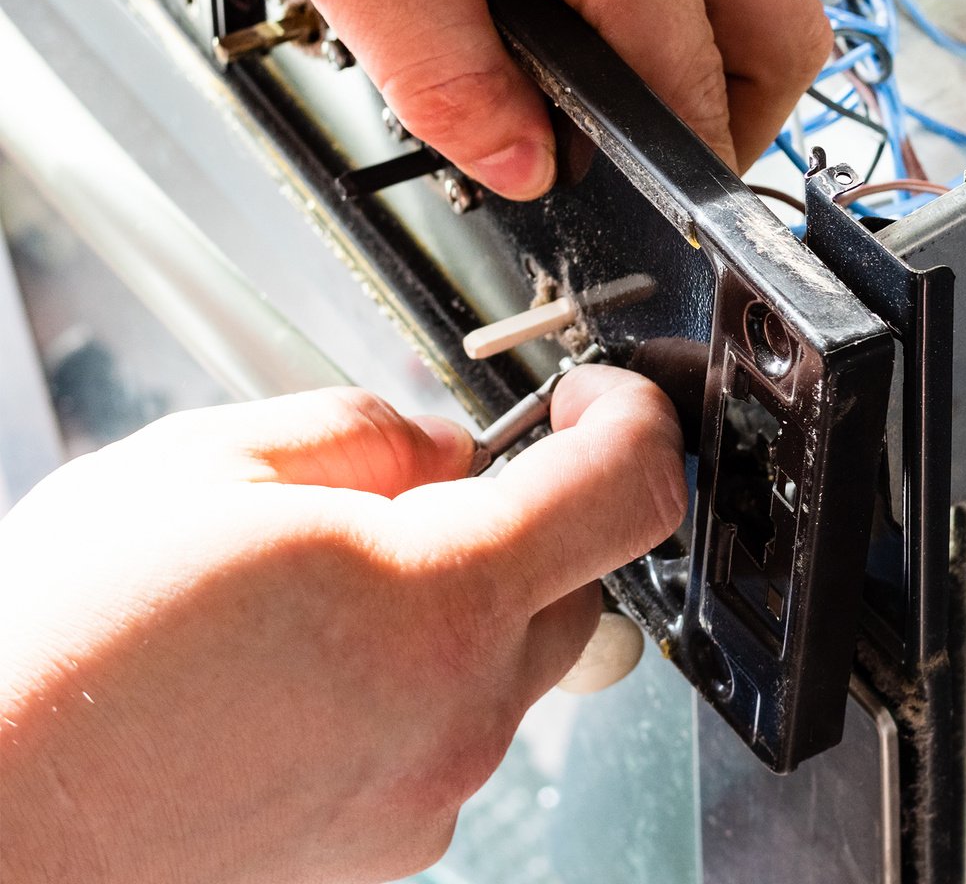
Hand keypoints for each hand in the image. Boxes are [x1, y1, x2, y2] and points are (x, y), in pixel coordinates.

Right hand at [0, 366, 684, 883]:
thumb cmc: (60, 650)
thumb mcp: (209, 463)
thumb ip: (368, 435)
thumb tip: (451, 448)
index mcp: (436, 601)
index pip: (625, 494)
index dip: (633, 422)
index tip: (602, 399)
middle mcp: (458, 712)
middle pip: (578, 580)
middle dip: (530, 515)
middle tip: (414, 492)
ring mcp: (428, 790)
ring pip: (513, 658)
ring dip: (466, 600)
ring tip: (324, 585)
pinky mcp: (390, 843)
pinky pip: (453, 728)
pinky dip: (422, 677)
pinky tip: (309, 663)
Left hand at [145, 0, 830, 195]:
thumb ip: (442, 78)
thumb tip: (530, 168)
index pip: (696, 81)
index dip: (667, 167)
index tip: (628, 206)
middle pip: (783, 40)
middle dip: (728, 124)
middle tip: (641, 159)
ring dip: (706, 58)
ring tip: (605, 82)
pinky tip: (589, 3)